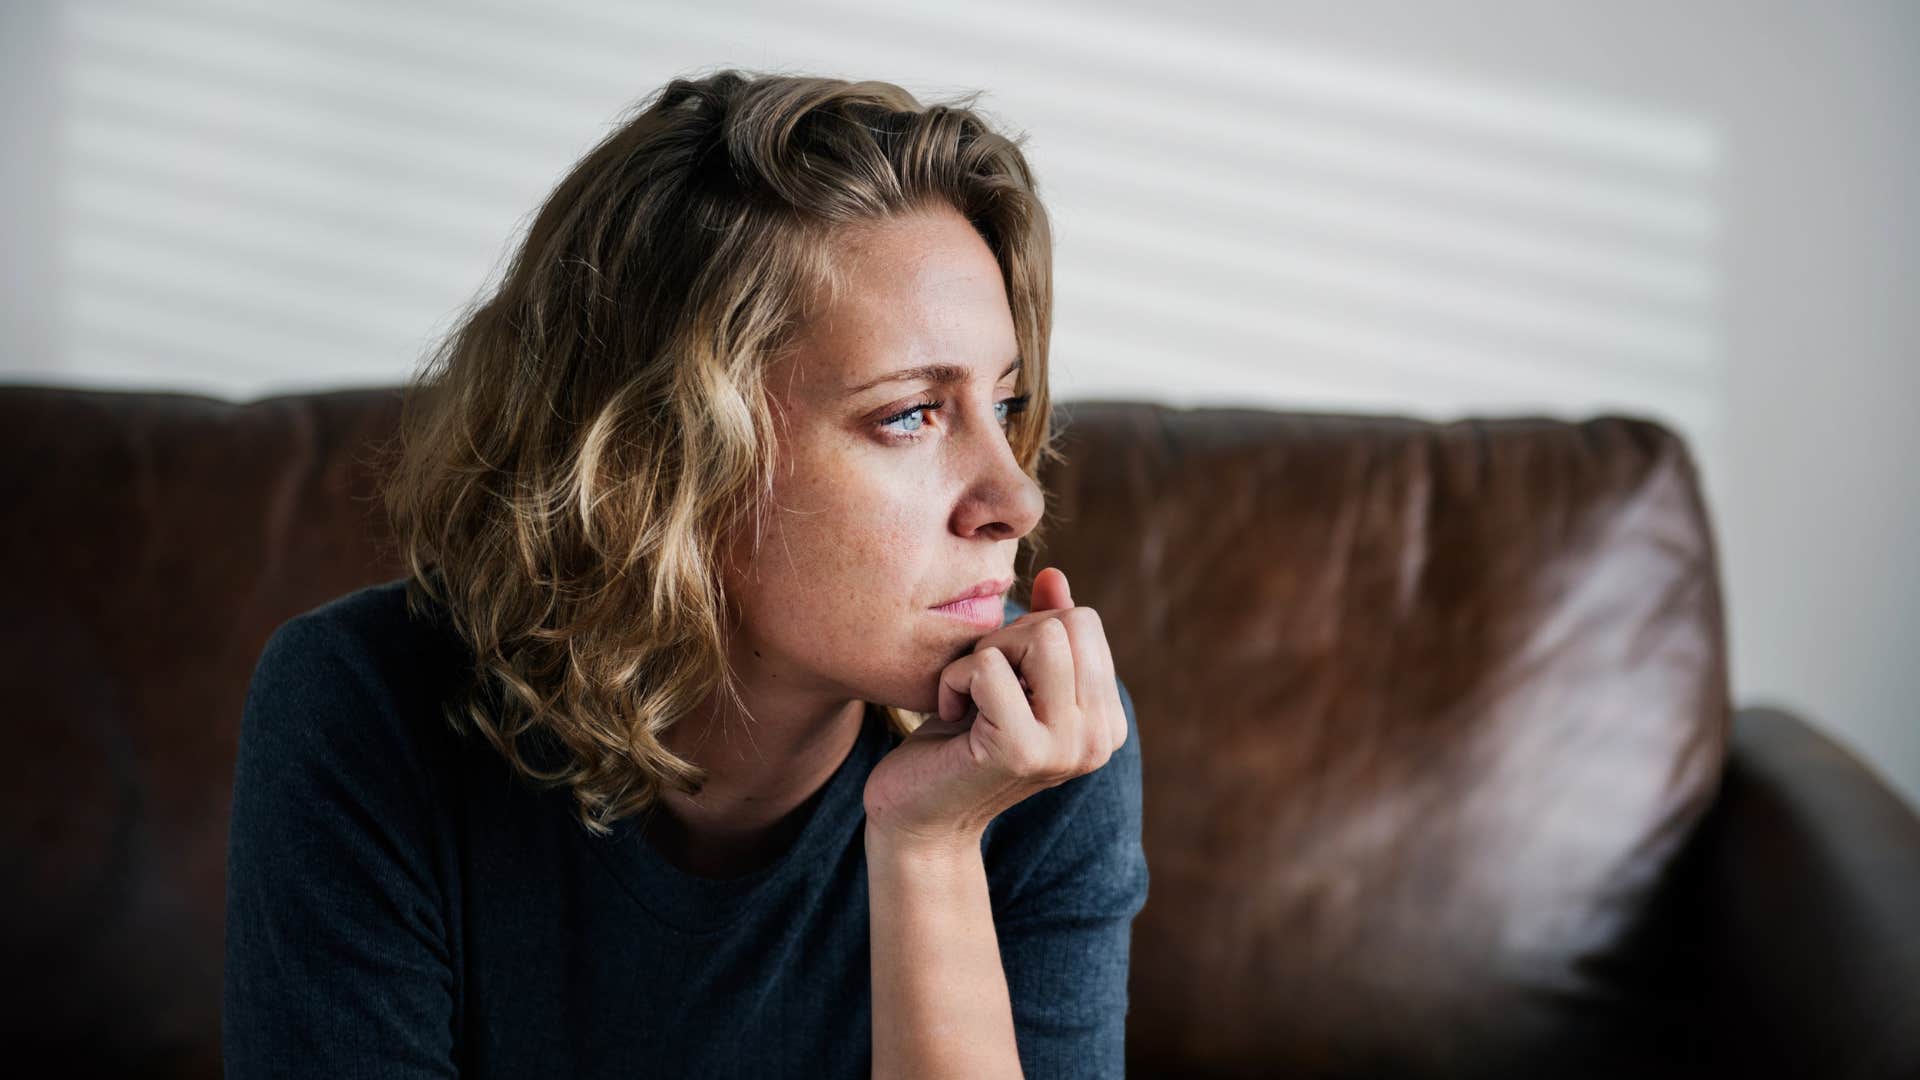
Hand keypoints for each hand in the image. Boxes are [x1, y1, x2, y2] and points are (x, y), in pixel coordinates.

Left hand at [862, 567, 1127, 851]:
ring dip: (987, 653)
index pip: (1085, 622)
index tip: (1001, 678)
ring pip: (1042, 636)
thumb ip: (1042, 631)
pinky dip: (955, 679)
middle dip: (1010, 636)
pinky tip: (950, 716)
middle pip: (1068, 623)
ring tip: (970, 695)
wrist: (918, 818)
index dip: (1028, 632)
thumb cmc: (958, 743)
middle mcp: (1100, 738)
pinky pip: (989, 667)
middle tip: (980, 685)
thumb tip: (1054, 576)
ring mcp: (1066, 747)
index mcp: (1106, 721)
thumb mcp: (1008, 678)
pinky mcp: (1022, 751)